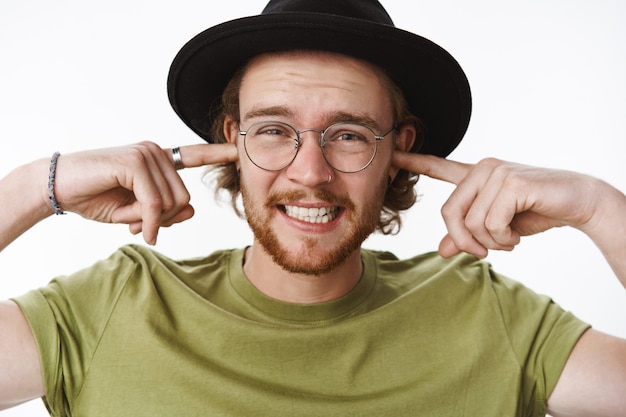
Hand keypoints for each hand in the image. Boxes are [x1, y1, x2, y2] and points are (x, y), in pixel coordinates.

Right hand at [53, 141, 237, 243]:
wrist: (56, 189)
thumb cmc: (96, 198)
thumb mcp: (136, 212)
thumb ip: (166, 212)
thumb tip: (192, 211)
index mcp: (157, 161)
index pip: (193, 156)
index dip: (217, 154)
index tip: (239, 150)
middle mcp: (155, 152)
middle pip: (184, 198)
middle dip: (164, 219)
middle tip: (138, 223)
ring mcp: (146, 154)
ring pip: (172, 202)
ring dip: (150, 220)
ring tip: (126, 217)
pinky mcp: (134, 162)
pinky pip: (154, 202)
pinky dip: (147, 220)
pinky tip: (132, 227)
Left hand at [393, 152, 606, 257]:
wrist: (578, 203)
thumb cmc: (537, 212)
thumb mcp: (497, 228)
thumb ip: (468, 236)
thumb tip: (442, 250)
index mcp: (476, 176)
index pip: (439, 167)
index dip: (415, 163)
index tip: (392, 155)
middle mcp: (482, 169)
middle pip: (449, 213)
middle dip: (466, 241)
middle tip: (486, 252)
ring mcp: (496, 173)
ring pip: (472, 223)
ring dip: (492, 243)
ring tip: (510, 238)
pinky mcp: (510, 182)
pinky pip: (491, 223)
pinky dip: (503, 238)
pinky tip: (518, 235)